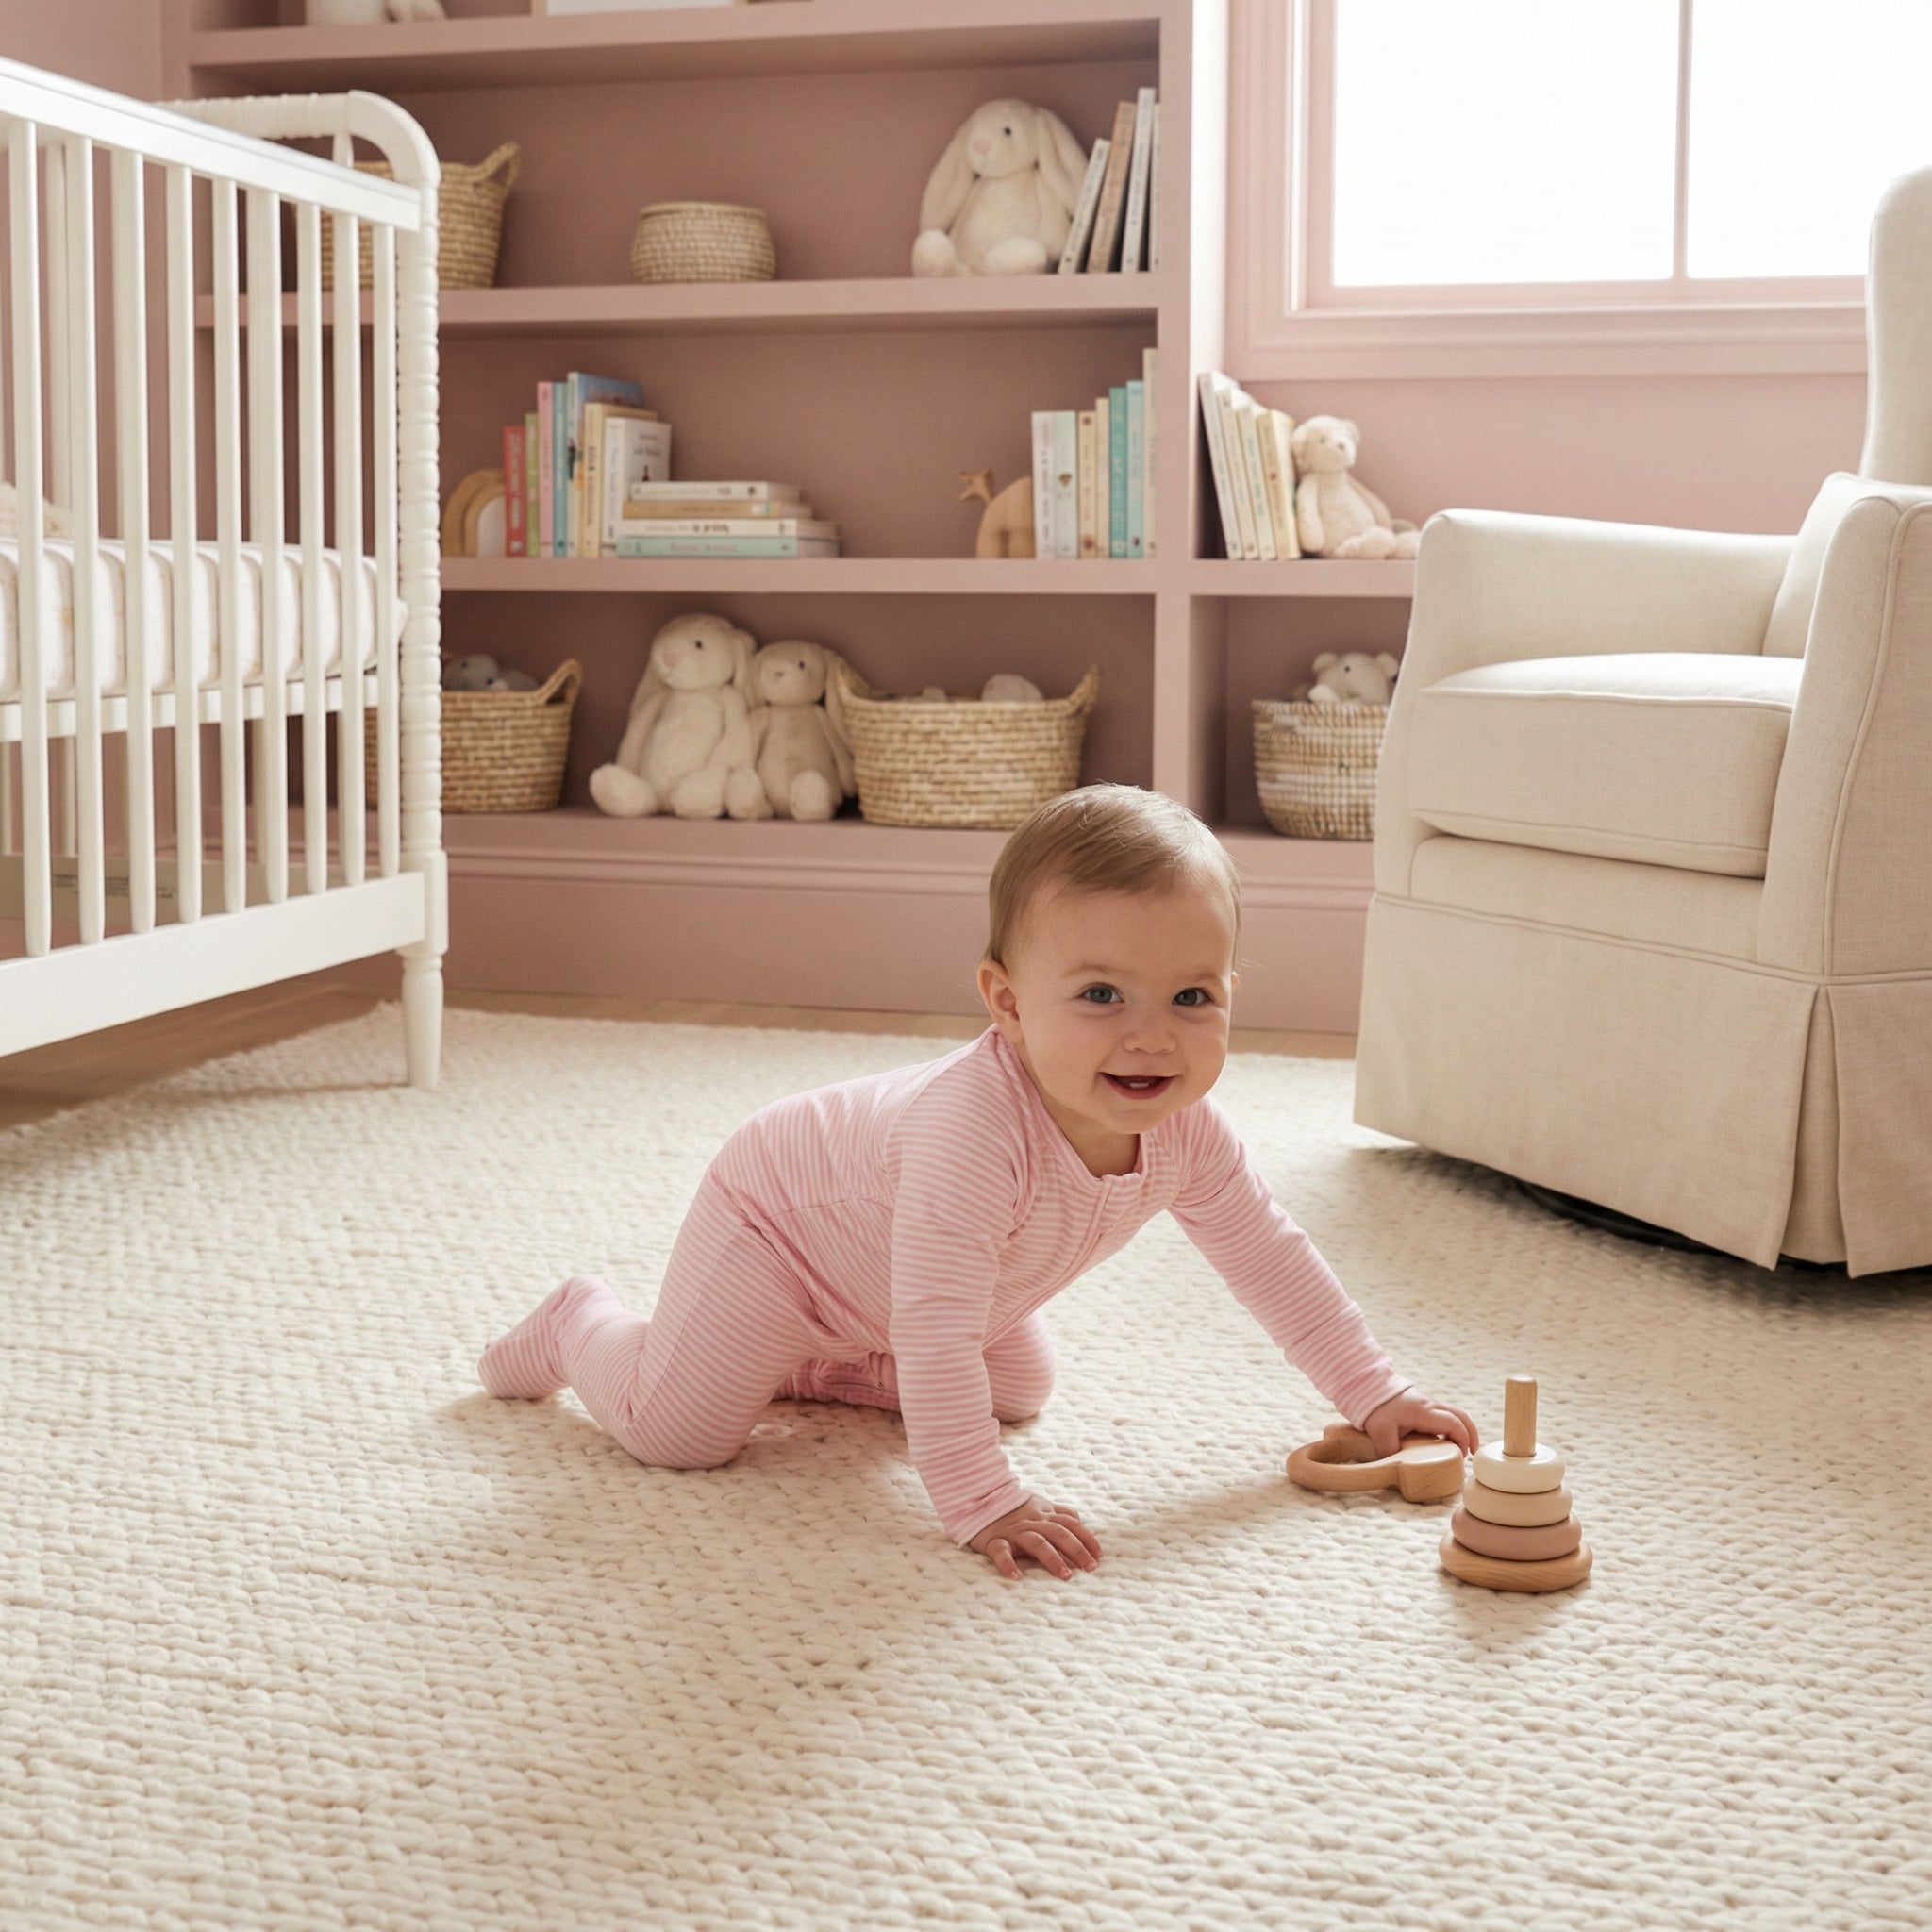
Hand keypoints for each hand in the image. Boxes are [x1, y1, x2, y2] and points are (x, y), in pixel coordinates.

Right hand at [968, 1500, 1101, 1580]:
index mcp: (1044, 1513)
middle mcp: (1032, 1521)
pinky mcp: (994, 1540)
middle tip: (1091, 1569)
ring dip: (1053, 1558)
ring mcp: (1014, 1531)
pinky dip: (1008, 1564)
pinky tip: (1016, 1577)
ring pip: (1037, 1542)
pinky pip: (1001, 1552)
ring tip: (1066, 1576)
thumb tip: (1079, 1519)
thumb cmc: (1011, 1506)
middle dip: (1078, 1550)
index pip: (1071, 1524)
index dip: (1087, 1539)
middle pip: (1060, 1533)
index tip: (1100, 1556)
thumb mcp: (1038, 1504)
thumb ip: (1058, 1512)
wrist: (977, 1497)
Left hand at [1362, 1388, 1478, 1458]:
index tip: (1462, 1455)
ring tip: (1461, 1451)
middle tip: (1472, 1453)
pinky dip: (1452, 1427)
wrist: (1370, 1387)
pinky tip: (1445, 1442)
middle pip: (1462, 1416)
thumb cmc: (1376, 1408)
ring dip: (1463, 1430)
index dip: (1464, 1440)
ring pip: (1455, 1414)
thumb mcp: (1380, 1433)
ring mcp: (1429, 1404)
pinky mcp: (1425, 1406)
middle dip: (1472, 1434)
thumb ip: (1390, 1452)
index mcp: (1424, 1412)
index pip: (1454, 1423)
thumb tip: (1399, 1468)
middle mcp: (1431, 1405)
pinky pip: (1446, 1415)